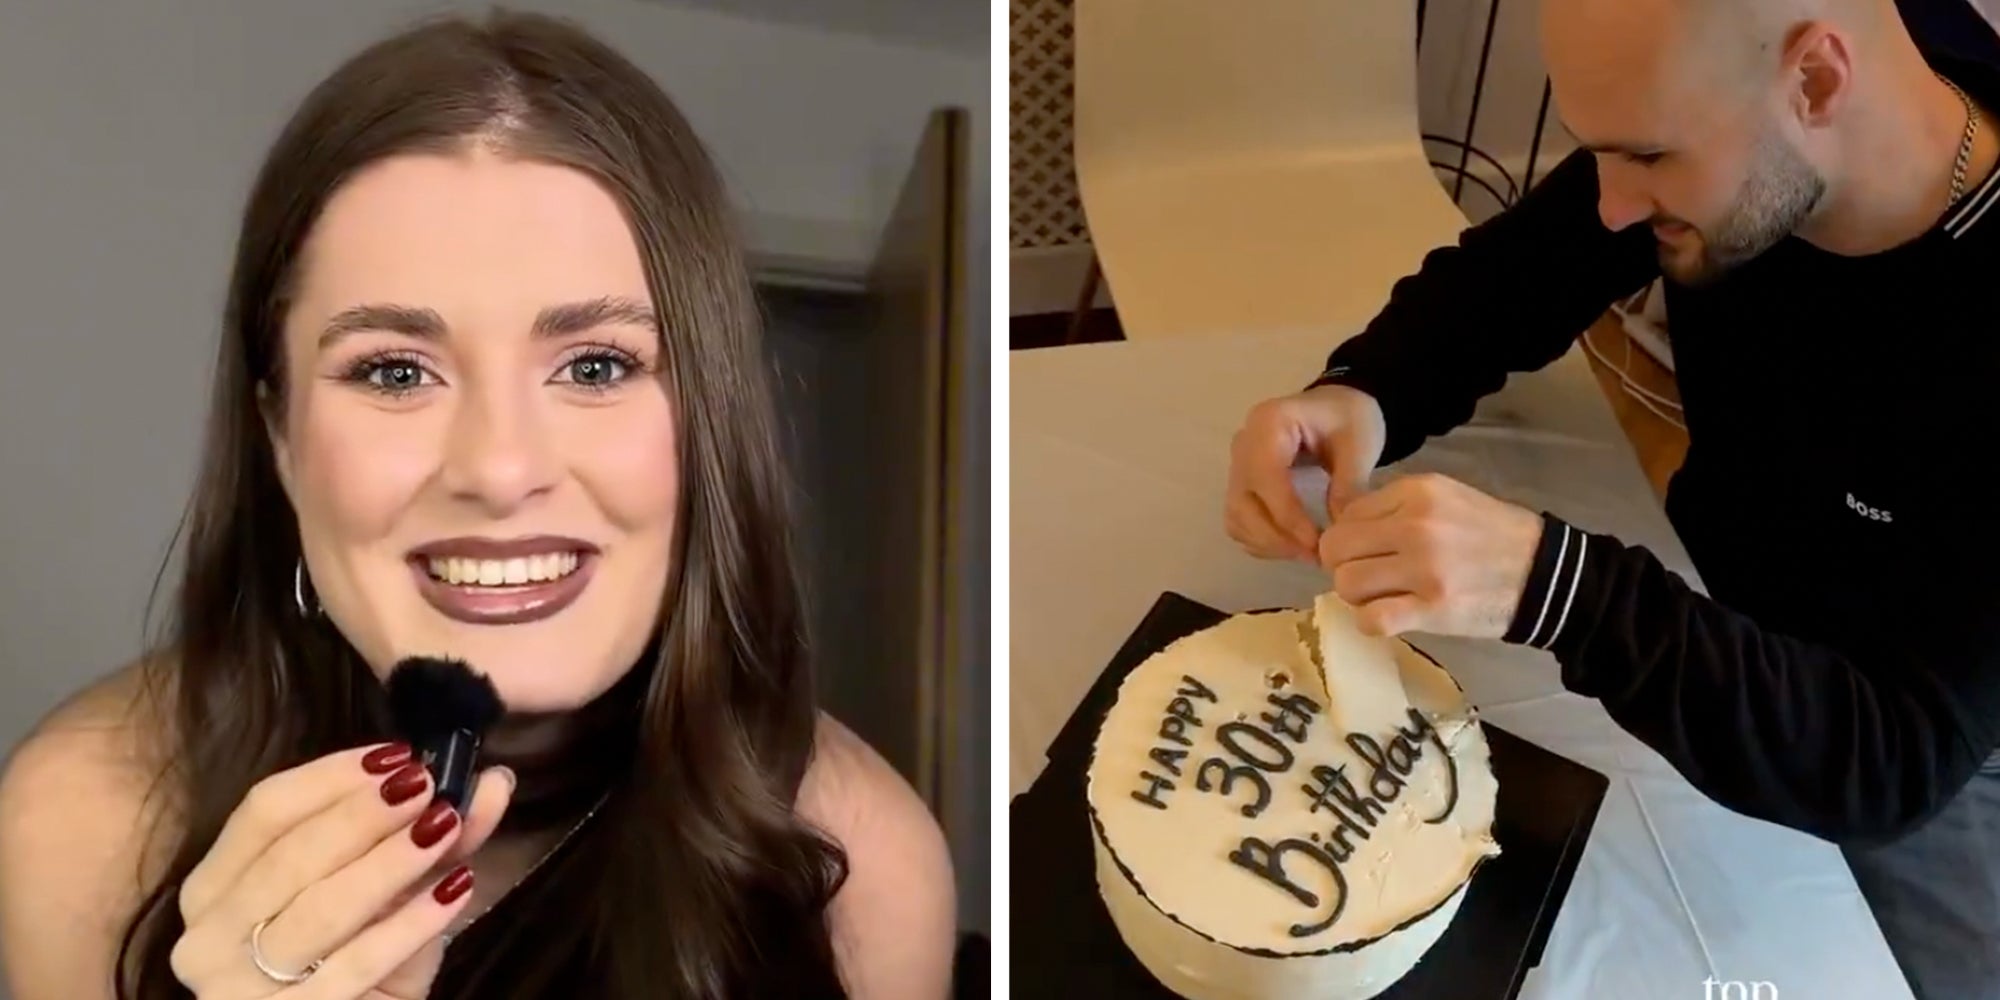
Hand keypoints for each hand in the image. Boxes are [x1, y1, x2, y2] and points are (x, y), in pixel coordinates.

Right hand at [169, 743, 512, 998]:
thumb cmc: (354, 957)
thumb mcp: (389, 892)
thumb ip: (429, 835)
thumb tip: (492, 780)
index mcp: (214, 887)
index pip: (263, 812)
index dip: (329, 777)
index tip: (395, 754)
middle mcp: (209, 935)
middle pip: (290, 857)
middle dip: (362, 816)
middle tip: (425, 786)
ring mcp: (238, 987)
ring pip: (319, 909)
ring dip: (388, 863)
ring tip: (446, 827)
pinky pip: (355, 964)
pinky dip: (409, 924)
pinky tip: (455, 891)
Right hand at [1226, 384, 1387, 562]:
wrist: (1339, 407)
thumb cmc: (1350, 418)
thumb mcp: (1359, 443)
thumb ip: (1350, 484)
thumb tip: (1338, 531)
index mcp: (1269, 423)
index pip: (1266, 477)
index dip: (1287, 515)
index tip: (1316, 544)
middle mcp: (1243, 444)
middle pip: (1243, 502)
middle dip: (1277, 536)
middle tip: (1314, 557)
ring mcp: (1237, 466)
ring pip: (1237, 517)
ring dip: (1268, 543)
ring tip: (1306, 554)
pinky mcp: (1241, 485)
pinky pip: (1239, 521)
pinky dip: (1260, 541)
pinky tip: (1291, 547)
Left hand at [1317, 473, 1543, 638]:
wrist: (1544, 573)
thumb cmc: (1492, 535)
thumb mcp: (1446, 497)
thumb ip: (1395, 507)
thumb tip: (1344, 528)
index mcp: (1417, 492)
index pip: (1346, 516)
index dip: (1348, 538)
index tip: (1366, 553)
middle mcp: (1415, 526)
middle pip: (1336, 550)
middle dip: (1343, 567)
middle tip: (1368, 578)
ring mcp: (1423, 569)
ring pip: (1347, 584)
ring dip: (1357, 597)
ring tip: (1382, 597)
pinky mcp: (1432, 609)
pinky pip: (1371, 619)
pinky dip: (1371, 622)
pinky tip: (1390, 617)